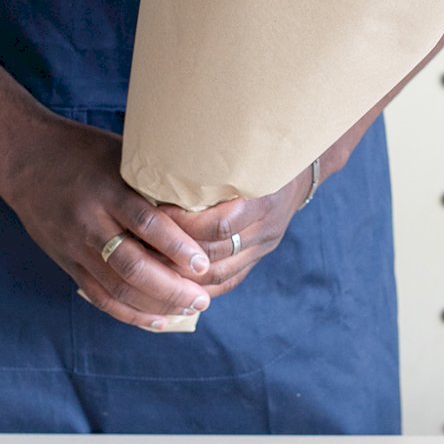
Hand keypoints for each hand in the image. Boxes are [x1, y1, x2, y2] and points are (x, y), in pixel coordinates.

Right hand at [0, 114, 212, 330]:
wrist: (24, 158)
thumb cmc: (82, 149)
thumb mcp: (120, 154)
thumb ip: (151, 179)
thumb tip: (202, 195)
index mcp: (106, 189)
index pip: (145, 223)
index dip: (176, 246)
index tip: (202, 263)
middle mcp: (89, 221)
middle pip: (132, 265)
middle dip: (170, 288)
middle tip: (201, 298)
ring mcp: (75, 246)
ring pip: (117, 287)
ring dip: (156, 304)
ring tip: (188, 309)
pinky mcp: (67, 261)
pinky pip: (99, 296)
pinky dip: (129, 312)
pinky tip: (157, 320)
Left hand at [160, 164, 313, 297]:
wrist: (298, 174)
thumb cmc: (261, 157)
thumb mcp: (243, 156)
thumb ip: (212, 168)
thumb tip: (164, 174)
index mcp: (262, 200)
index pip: (219, 225)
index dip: (184, 224)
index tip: (157, 215)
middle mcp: (265, 228)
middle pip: (216, 253)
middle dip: (178, 253)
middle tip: (146, 247)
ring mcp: (263, 247)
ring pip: (220, 274)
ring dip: (185, 275)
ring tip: (154, 268)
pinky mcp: (258, 259)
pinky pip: (228, 282)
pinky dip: (201, 286)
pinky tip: (177, 285)